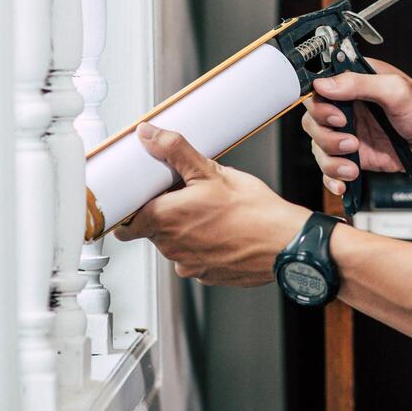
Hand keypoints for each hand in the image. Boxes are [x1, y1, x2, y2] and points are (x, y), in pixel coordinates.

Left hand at [113, 123, 307, 285]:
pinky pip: (195, 258)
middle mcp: (172, 248)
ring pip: (174, 245)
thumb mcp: (211, 171)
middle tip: (185, 194)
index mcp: (165, 220)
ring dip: (184, 230)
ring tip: (210, 212)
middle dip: (164, 213)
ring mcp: (190, 265)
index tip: (140, 199)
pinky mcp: (208, 276)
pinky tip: (222, 231)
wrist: (286, 243)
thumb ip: (174, 150)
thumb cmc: (253, 210)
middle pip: (152, 231)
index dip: (130, 210)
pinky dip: (203, 246)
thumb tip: (149, 134)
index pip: (125, 224)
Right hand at [301, 58, 411, 198]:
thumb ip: (359, 84)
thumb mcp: (396, 90)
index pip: (319, 88)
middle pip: (313, 119)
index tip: (337, 116)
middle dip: (326, 135)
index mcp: (354, 81)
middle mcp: (346, 105)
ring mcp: (347, 131)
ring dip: (331, 159)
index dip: (320, 104)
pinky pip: (328, 167)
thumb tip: (325, 84)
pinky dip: (331, 177)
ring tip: (352, 164)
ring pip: (318, 145)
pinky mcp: (350, 154)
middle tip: (351, 141)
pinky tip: (343, 182)